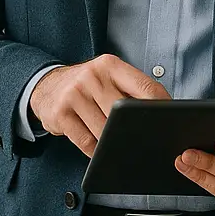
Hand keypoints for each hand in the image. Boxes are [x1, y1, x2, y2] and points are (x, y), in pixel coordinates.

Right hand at [30, 54, 168, 155]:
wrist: (45, 85)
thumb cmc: (85, 84)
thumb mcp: (107, 75)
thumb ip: (130, 88)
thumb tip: (161, 110)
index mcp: (110, 65)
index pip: (145, 87)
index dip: (161, 107)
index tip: (169, 121)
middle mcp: (92, 76)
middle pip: (125, 112)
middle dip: (135, 129)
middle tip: (144, 139)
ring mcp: (74, 94)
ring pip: (105, 130)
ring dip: (114, 141)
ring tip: (118, 143)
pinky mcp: (60, 114)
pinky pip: (86, 141)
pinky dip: (96, 150)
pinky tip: (100, 149)